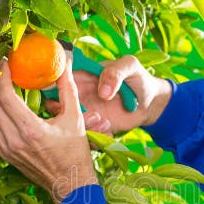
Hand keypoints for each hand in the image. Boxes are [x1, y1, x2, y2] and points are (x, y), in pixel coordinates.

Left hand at [0, 60, 96, 203]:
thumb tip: (65, 64)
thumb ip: (67, 89)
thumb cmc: (75, 153)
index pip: (5, 96)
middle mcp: (14, 140)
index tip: (5, 62)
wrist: (70, 184)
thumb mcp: (75, 118)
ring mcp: (6, 149)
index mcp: (31, 130)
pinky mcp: (4, 155)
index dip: (2, 75)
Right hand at [44, 54, 172, 134]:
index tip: (59, 91)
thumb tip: (103, 91)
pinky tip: (110, 131)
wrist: (151, 104)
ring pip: (68, 123)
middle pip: (56, 104)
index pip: (57, 77)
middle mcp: (78, 95)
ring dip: (83, 125)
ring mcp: (84, 113)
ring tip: (104, 121)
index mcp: (82, 75)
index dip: (52, 84)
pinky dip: (94, 136)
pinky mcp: (93, 128)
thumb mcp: (130, 67)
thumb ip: (115, 72)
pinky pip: (85, 136)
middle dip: (65, 111)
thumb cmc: (139, 79)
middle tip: (90, 113)